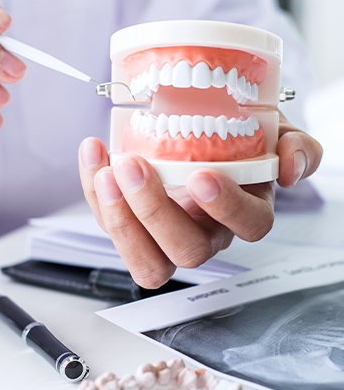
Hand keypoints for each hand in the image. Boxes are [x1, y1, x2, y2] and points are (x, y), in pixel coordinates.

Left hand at [79, 113, 322, 287]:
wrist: (202, 129)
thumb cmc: (238, 137)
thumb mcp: (274, 131)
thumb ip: (296, 145)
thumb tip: (291, 166)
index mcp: (245, 211)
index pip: (249, 226)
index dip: (226, 208)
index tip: (201, 175)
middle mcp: (207, 232)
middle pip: (188, 251)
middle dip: (156, 212)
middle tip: (134, 167)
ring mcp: (166, 237)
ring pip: (146, 261)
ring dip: (119, 220)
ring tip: (105, 171)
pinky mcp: (133, 228)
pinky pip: (112, 226)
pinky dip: (94, 194)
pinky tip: (93, 153)